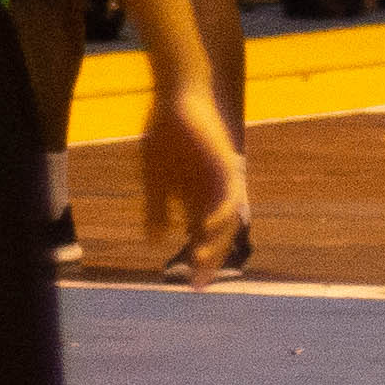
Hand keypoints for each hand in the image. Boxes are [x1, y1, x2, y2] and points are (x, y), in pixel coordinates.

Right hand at [136, 74, 249, 289]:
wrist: (176, 96)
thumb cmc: (165, 133)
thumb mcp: (154, 178)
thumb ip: (156, 208)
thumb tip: (155, 242)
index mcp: (198, 197)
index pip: (204, 238)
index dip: (200, 262)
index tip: (191, 287)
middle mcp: (214, 193)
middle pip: (218, 235)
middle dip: (210, 261)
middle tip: (199, 286)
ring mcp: (223, 180)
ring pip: (227, 220)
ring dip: (215, 243)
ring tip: (199, 264)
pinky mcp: (227, 164)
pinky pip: (230, 196)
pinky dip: (220, 215)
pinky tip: (206, 229)